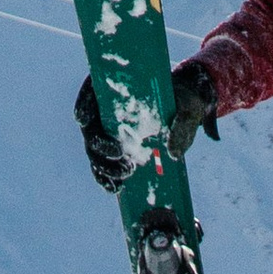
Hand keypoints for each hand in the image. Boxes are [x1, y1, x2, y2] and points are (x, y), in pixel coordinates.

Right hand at [75, 59, 218, 194]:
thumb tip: (173, 153)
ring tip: (124, 176)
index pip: (91, 91)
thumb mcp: (189, 106)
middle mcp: (108, 107)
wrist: (186, 108)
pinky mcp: (116, 148)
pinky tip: (115, 187)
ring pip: (94, 149)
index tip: (84, 120)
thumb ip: (182, 125)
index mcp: (119, 85)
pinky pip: (103, 164)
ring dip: (103, 165)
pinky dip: (106, 177)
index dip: (83, 104)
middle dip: (98, 144)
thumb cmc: (185, 99)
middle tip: (118, 155)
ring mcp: (109, 129)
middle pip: (90, 125)